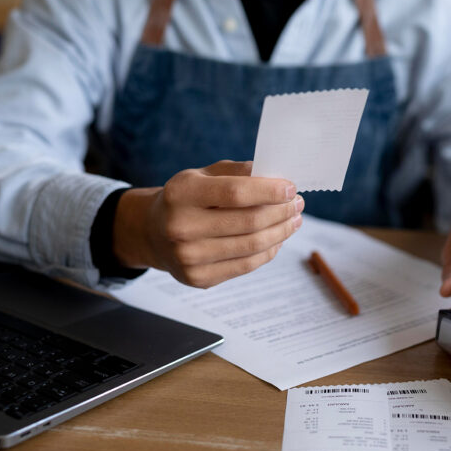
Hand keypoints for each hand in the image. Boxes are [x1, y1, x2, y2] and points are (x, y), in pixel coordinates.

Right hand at [113, 160, 303, 287]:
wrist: (153, 233)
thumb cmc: (186, 199)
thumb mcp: (203, 175)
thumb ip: (238, 173)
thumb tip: (278, 176)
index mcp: (181, 193)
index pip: (235, 193)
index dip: (268, 191)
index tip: (290, 187)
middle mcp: (181, 227)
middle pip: (248, 222)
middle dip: (281, 211)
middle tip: (297, 203)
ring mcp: (188, 257)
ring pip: (252, 245)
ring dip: (281, 232)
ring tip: (294, 220)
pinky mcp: (198, 278)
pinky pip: (246, 265)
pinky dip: (269, 251)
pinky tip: (277, 239)